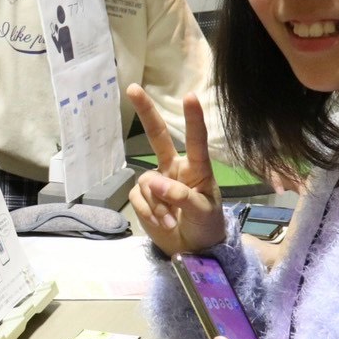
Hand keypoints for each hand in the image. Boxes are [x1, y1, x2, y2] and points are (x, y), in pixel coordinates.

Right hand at [127, 84, 226, 255]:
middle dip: (145, 112)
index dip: (193, 119)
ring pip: (147, 182)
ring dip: (157, 204)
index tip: (189, 97)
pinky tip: (161, 222)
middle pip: (158, 136)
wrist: (194, 250)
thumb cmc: (206, 225)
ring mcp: (157, 181)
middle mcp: (174, 168)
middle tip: (132, 89)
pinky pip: (138, 197)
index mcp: (196, 168)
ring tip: (171, 220)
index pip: (195, 141)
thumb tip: (157, 183)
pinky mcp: (144, 197)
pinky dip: (149, 211)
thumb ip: (182, 196)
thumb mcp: (202, 212)